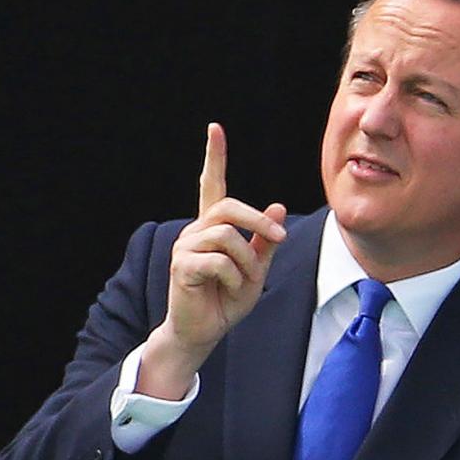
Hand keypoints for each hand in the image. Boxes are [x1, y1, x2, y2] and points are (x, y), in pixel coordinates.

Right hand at [138, 123, 286, 398]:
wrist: (204, 331)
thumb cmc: (227, 299)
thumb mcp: (256, 268)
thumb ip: (265, 240)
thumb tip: (278, 206)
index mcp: (213, 227)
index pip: (211, 185)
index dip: (214, 157)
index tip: (215, 128)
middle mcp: (196, 231)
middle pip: (228, 207)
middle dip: (259, 221)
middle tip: (278, 240)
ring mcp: (185, 247)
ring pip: (227, 237)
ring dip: (246, 262)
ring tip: (243, 281)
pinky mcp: (182, 266)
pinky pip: (219, 262)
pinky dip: (234, 277)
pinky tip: (227, 289)